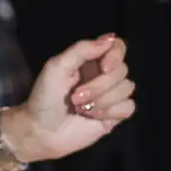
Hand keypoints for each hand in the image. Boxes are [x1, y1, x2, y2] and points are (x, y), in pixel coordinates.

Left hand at [8, 34, 134, 163]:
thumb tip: (110, 39)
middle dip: (99, 86)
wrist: (42, 131)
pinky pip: (128, 107)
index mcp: (90, 61)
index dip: (115, 55)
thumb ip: (81, 50)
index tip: (103, 68)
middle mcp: (103, 75)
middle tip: (76, 97)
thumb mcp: (56, 67)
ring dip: (102, 100)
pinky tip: (93, 116)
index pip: (117, 47)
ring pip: (127, 88)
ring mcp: (111, 95)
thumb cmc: (45, 97)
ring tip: (81, 108)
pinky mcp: (114, 115)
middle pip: (122, 70)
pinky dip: (110, 111)